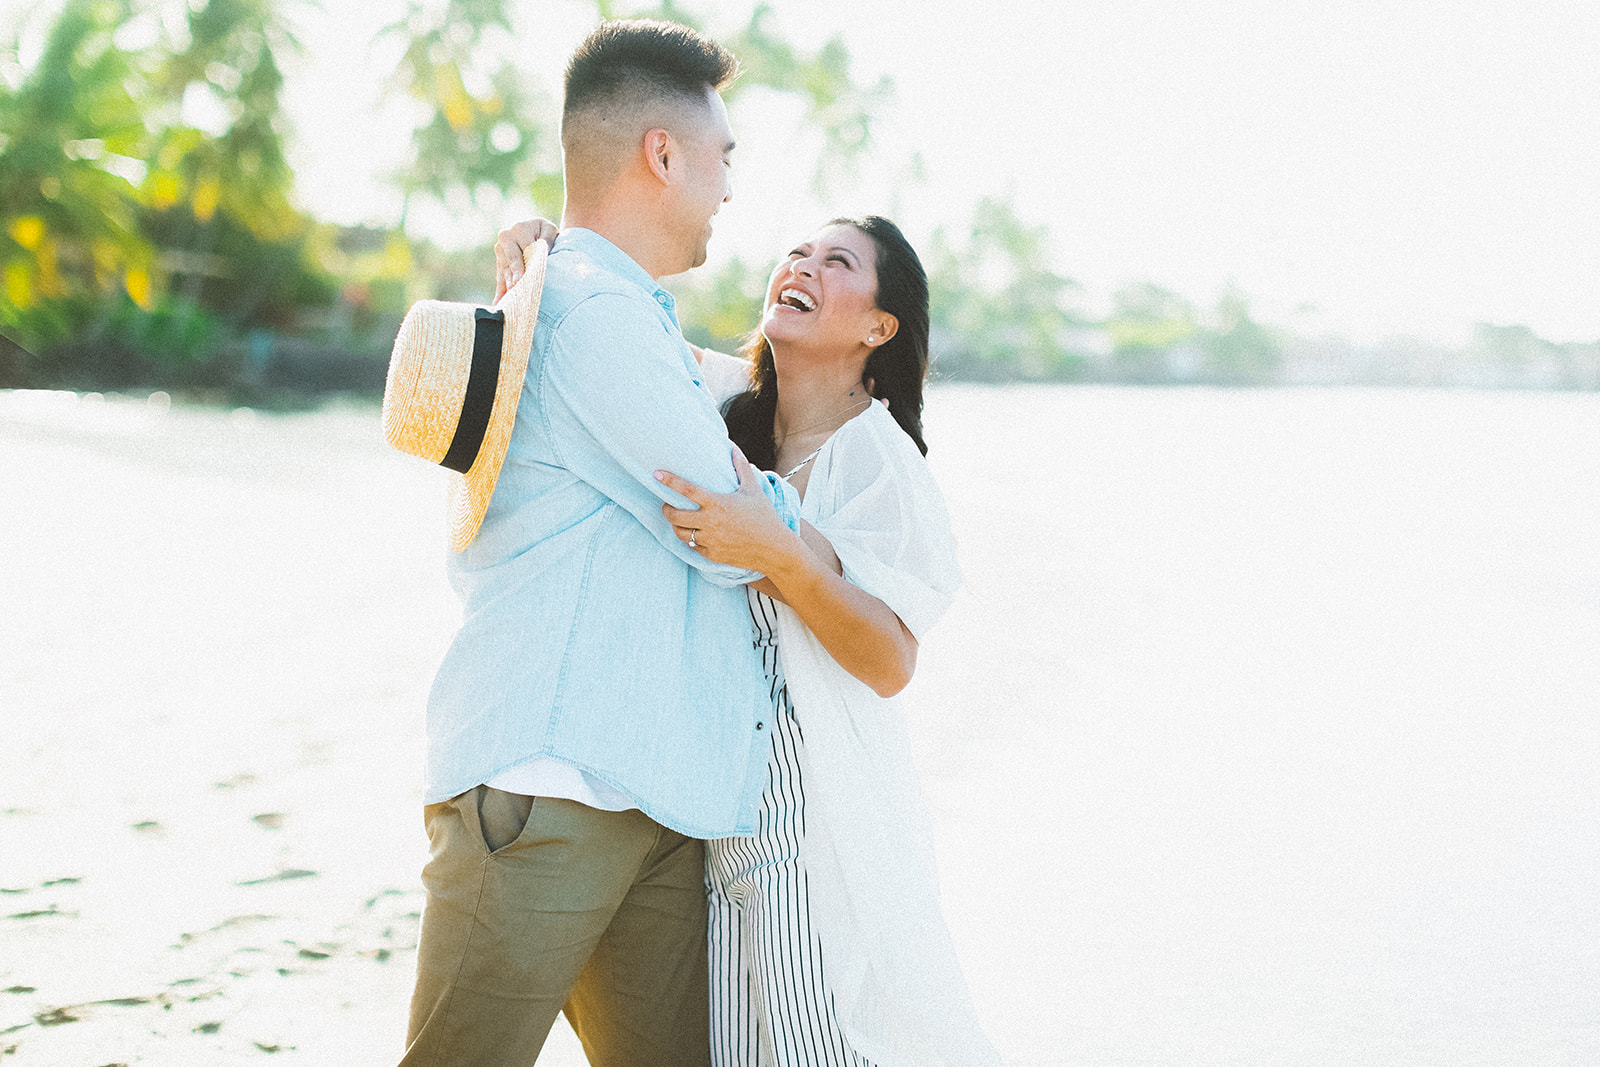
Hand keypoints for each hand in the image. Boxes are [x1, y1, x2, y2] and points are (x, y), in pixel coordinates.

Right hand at [494, 218, 559, 301]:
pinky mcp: (499, 260)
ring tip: (508, 297)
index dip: (523, 263)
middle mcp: (506, 237)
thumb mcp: (550, 230)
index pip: (524, 248)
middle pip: (511, 259)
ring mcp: (500, 249)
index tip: (523, 277)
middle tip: (514, 286)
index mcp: (519, 228)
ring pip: (504, 268)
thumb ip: (548, 238)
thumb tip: (543, 250)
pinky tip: (498, 302)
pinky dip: (500, 289)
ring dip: (506, 283)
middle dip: (513, 274)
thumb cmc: (545, 231)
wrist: (535, 229)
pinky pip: (499, 275)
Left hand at [657, 447, 800, 572]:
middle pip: (675, 516)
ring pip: (681, 533)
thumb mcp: (754, 490)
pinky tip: (694, 534)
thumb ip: (741, 468)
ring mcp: (710, 540)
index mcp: (718, 503)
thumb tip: (734, 448)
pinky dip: (690, 540)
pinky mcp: (712, 555)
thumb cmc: (765, 517)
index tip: (657, 474)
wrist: (774, 549)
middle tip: (667, 505)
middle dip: (666, 509)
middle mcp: (711, 522)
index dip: (670, 480)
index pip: (687, 490)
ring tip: (678, 520)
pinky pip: (693, 547)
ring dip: (676, 526)